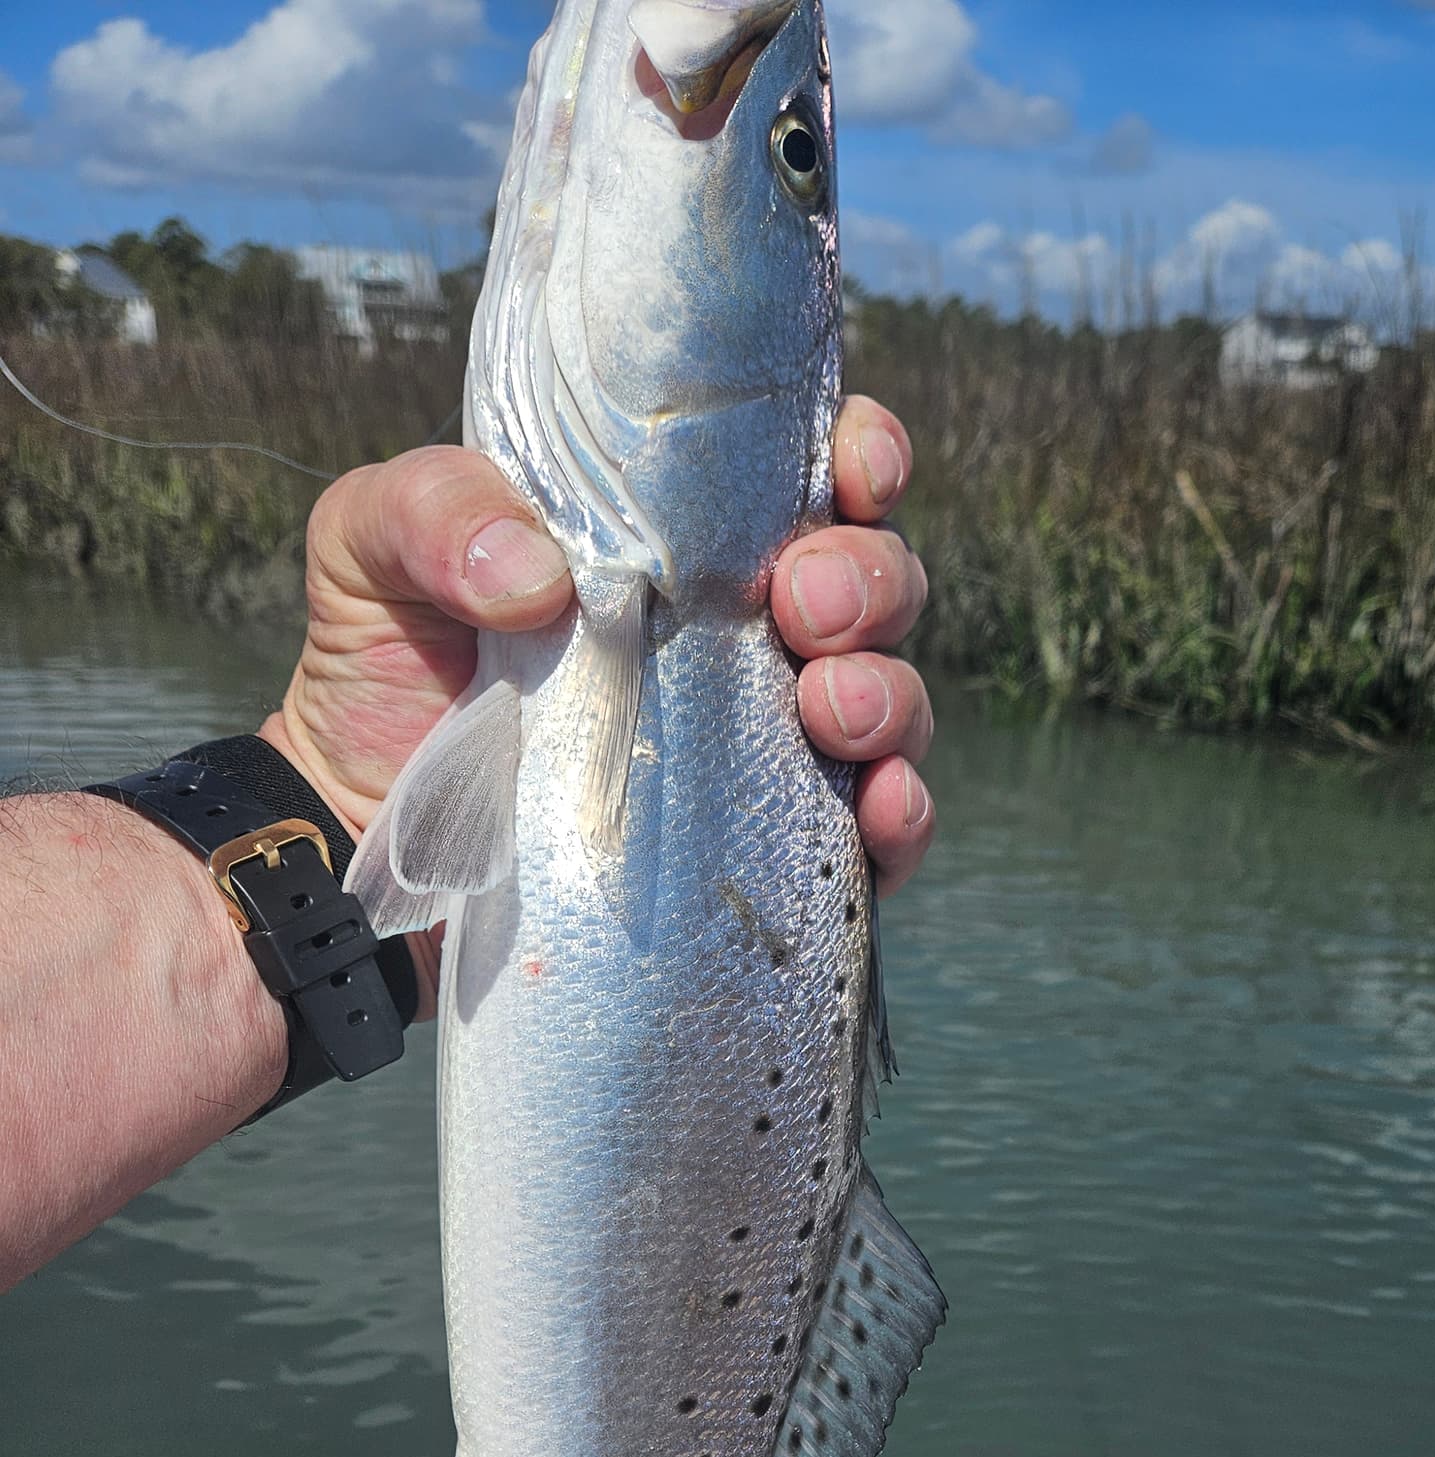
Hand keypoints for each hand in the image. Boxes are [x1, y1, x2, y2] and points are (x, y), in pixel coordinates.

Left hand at [264, 396, 935, 1007]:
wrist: (361, 832)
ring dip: (888, 695)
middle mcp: (746, 634)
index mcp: (683, 538)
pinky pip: (882, 835)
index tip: (848, 470)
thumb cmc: (381, 666)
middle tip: (800, 603)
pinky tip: (878, 809)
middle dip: (868, 579)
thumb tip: (538, 573)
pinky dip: (903, 817)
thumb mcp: (370, 547)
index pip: (810, 472)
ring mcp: (768, 747)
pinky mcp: (770, 855)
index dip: (861, 454)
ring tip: (828, 709)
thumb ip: (436, 510)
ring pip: (892, 701)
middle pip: (876, 581)